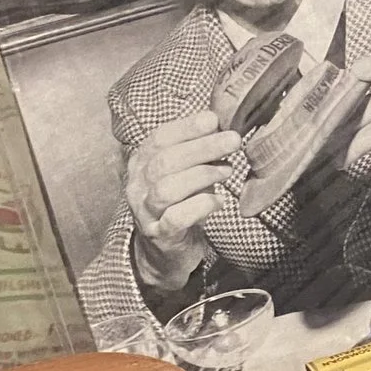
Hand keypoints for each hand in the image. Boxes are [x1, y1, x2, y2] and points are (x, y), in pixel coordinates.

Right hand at [124, 105, 237, 294]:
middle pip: (165, 161)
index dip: (187, 128)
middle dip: (202, 148)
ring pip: (167, 189)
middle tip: (232, 141)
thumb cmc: (180, 204)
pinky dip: (199, 207)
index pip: (159, 139)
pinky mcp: (159, 235)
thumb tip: (223, 128)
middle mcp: (138, 185)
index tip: (214, 120)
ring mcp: (145, 211)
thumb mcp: (185, 173)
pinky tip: (218, 202)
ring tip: (227, 171)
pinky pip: (175, 219)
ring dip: (201, 176)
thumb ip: (198, 153)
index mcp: (142, 163)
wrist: (164, 251)